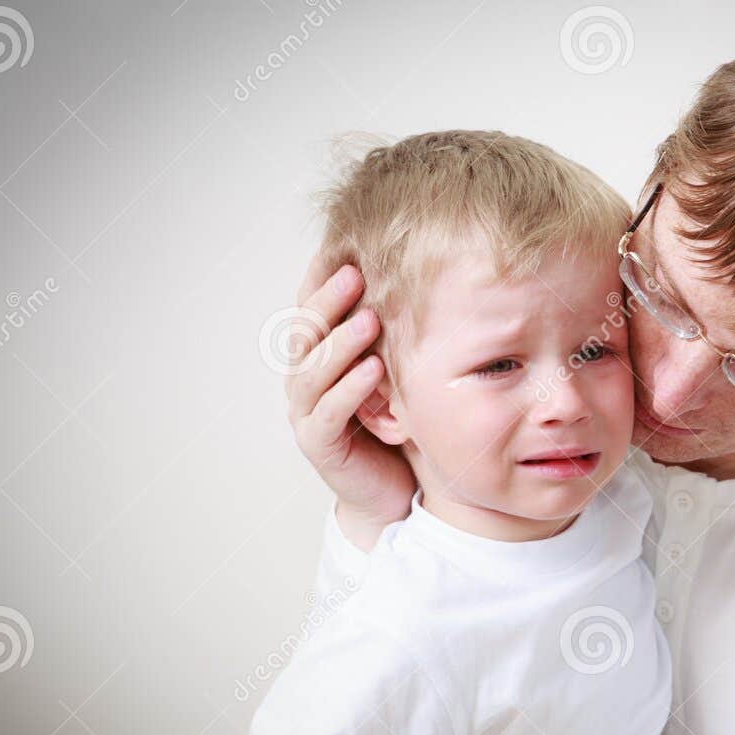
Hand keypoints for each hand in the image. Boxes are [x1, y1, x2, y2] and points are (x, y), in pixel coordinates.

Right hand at [285, 254, 414, 548]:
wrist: (394, 490)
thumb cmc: (398, 422)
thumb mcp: (399, 368)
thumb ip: (396, 329)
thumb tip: (429, 269)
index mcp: (318, 354)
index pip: (310, 307)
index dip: (322, 277)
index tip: (346, 244)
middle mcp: (305, 379)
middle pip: (306, 332)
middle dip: (329, 300)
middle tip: (355, 272)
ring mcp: (307, 412)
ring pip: (314, 370)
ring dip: (341, 342)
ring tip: (368, 318)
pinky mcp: (319, 444)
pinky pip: (331, 412)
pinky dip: (351, 389)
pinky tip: (374, 369)